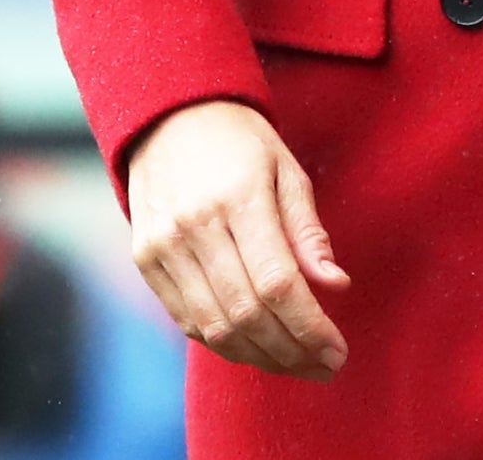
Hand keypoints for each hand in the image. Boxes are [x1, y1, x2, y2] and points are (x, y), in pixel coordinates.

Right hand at [121, 100, 349, 380]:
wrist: (169, 116)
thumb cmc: (240, 143)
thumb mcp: (287, 170)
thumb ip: (308, 231)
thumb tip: (335, 285)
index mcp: (238, 197)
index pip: (277, 284)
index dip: (310, 328)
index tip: (338, 350)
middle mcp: (193, 226)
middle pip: (246, 314)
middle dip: (291, 352)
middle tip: (324, 366)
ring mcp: (162, 246)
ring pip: (214, 328)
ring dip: (260, 358)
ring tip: (296, 364)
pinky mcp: (144, 260)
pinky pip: (186, 321)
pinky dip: (224, 343)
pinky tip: (256, 347)